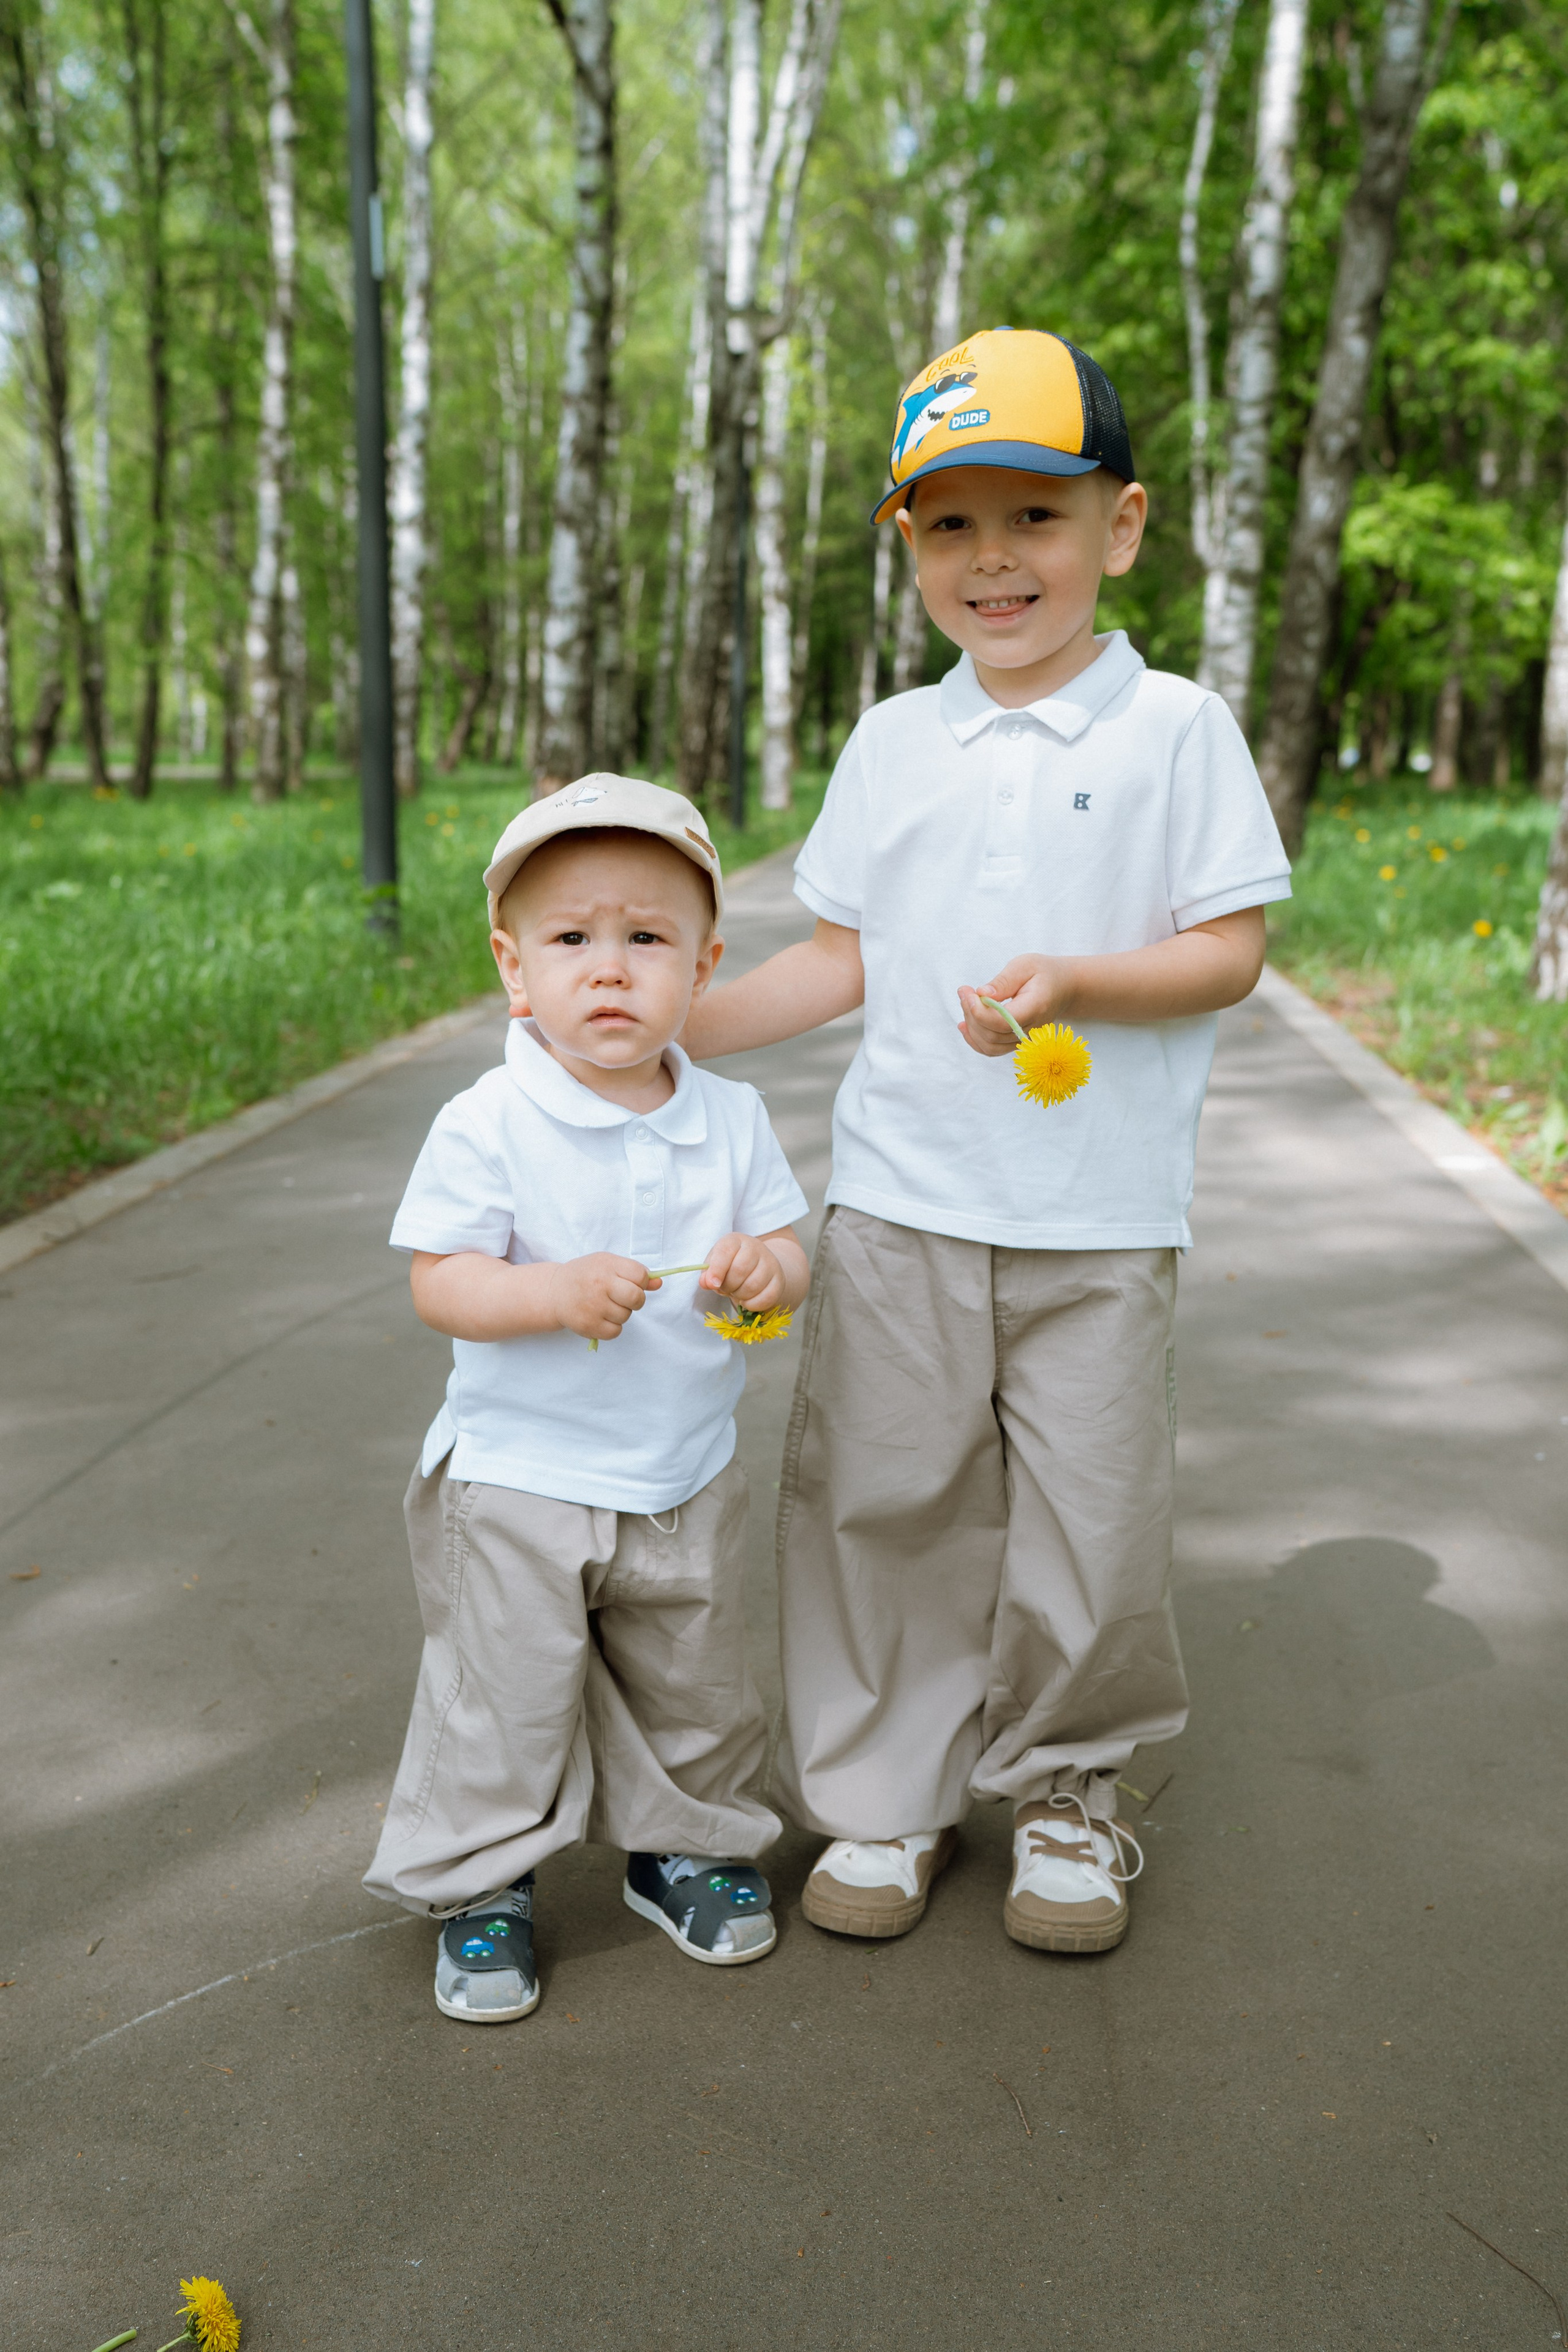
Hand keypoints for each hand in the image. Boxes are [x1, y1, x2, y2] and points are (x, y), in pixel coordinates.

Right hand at [548, 1252, 658, 1342]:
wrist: (555, 1291)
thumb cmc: (587, 1275)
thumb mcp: (609, 1265)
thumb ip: (635, 1273)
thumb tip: (658, 1283)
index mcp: (607, 1265)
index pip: (640, 1276)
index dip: (641, 1282)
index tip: (631, 1283)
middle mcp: (600, 1285)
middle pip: (637, 1298)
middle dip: (636, 1300)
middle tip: (624, 1298)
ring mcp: (593, 1306)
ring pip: (626, 1316)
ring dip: (621, 1313)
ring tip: (605, 1305)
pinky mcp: (588, 1325)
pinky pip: (615, 1331)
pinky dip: (612, 1327)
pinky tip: (601, 1317)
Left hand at [699, 1232, 786, 1312]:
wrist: (759, 1267)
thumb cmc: (732, 1265)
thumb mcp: (716, 1264)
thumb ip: (708, 1273)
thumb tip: (706, 1283)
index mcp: (736, 1240)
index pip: (726, 1251)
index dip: (717, 1269)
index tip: (712, 1284)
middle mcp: (756, 1247)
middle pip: (739, 1270)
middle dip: (727, 1286)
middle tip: (725, 1288)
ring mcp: (770, 1263)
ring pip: (752, 1285)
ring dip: (739, 1295)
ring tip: (736, 1292)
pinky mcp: (779, 1280)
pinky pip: (766, 1298)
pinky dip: (752, 1305)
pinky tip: (746, 1300)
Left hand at [956, 954, 1072, 1057]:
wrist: (1063, 988)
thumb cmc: (1044, 973)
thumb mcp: (1025, 966)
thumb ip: (1003, 981)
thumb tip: (982, 994)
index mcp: (1035, 1007)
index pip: (1001, 1022)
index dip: (978, 1010)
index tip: (968, 991)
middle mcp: (1031, 1029)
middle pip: (992, 1034)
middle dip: (970, 1013)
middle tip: (964, 991)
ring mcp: (1024, 1039)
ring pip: (989, 1045)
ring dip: (971, 1026)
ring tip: (966, 1003)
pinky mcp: (1016, 1041)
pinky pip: (992, 1050)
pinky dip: (975, 1039)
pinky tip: (965, 1025)